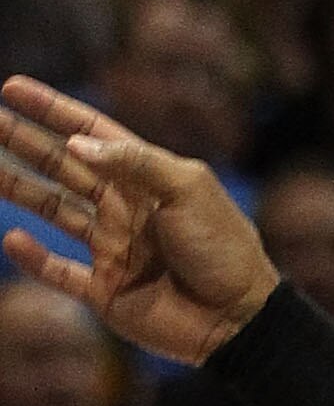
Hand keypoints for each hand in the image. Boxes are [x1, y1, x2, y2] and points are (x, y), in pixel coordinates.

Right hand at [0, 78, 280, 361]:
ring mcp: (112, 248)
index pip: (91, 134)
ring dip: (18, 188)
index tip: (12, 88)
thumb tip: (77, 143)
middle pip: (62, 165)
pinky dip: (33, 258)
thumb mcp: (188, 189)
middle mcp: (124, 208)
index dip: (53, 110)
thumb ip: (134, 161)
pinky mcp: (105, 290)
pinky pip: (58, 271)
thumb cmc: (223, 246)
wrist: (239, 316)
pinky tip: (12, 237)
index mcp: (147, 178)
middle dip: (23, 141)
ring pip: (52, 210)